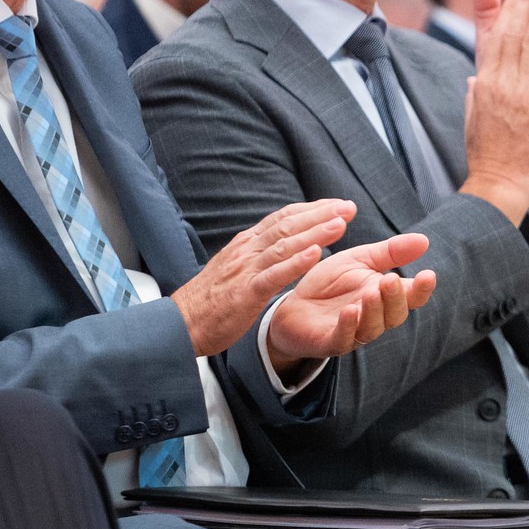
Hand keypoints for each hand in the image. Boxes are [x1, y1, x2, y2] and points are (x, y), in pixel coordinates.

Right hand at [172, 199, 355, 356]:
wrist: (180, 324)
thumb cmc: (209, 300)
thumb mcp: (234, 268)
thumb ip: (255, 255)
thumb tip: (279, 244)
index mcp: (245, 244)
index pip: (282, 218)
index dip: (311, 209)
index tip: (336, 204)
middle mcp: (247, 250)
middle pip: (287, 225)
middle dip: (321, 214)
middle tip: (349, 206)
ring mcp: (245, 270)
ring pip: (284, 245)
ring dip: (315, 233)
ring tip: (341, 223)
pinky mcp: (245, 292)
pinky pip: (274, 275)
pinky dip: (296, 263)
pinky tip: (316, 255)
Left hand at [266, 232, 435, 370]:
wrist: (292, 304)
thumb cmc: (330, 283)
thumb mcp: (359, 260)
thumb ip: (390, 253)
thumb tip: (424, 240)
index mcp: (385, 297)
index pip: (411, 297)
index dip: (421, 289)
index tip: (428, 274)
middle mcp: (374, 317)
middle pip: (395, 315)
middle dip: (395, 298)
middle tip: (390, 279)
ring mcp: (353, 332)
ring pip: (372, 328)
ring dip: (374, 310)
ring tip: (371, 292)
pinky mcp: (329, 342)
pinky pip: (343, 338)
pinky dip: (348, 326)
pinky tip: (349, 311)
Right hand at [462, 0, 528, 221]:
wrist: (498, 186)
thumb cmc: (489, 156)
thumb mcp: (474, 114)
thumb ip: (475, 90)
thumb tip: (473, 76)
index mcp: (483, 82)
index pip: (495, 36)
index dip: (508, 7)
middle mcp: (499, 82)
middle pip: (513, 30)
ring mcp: (520, 92)